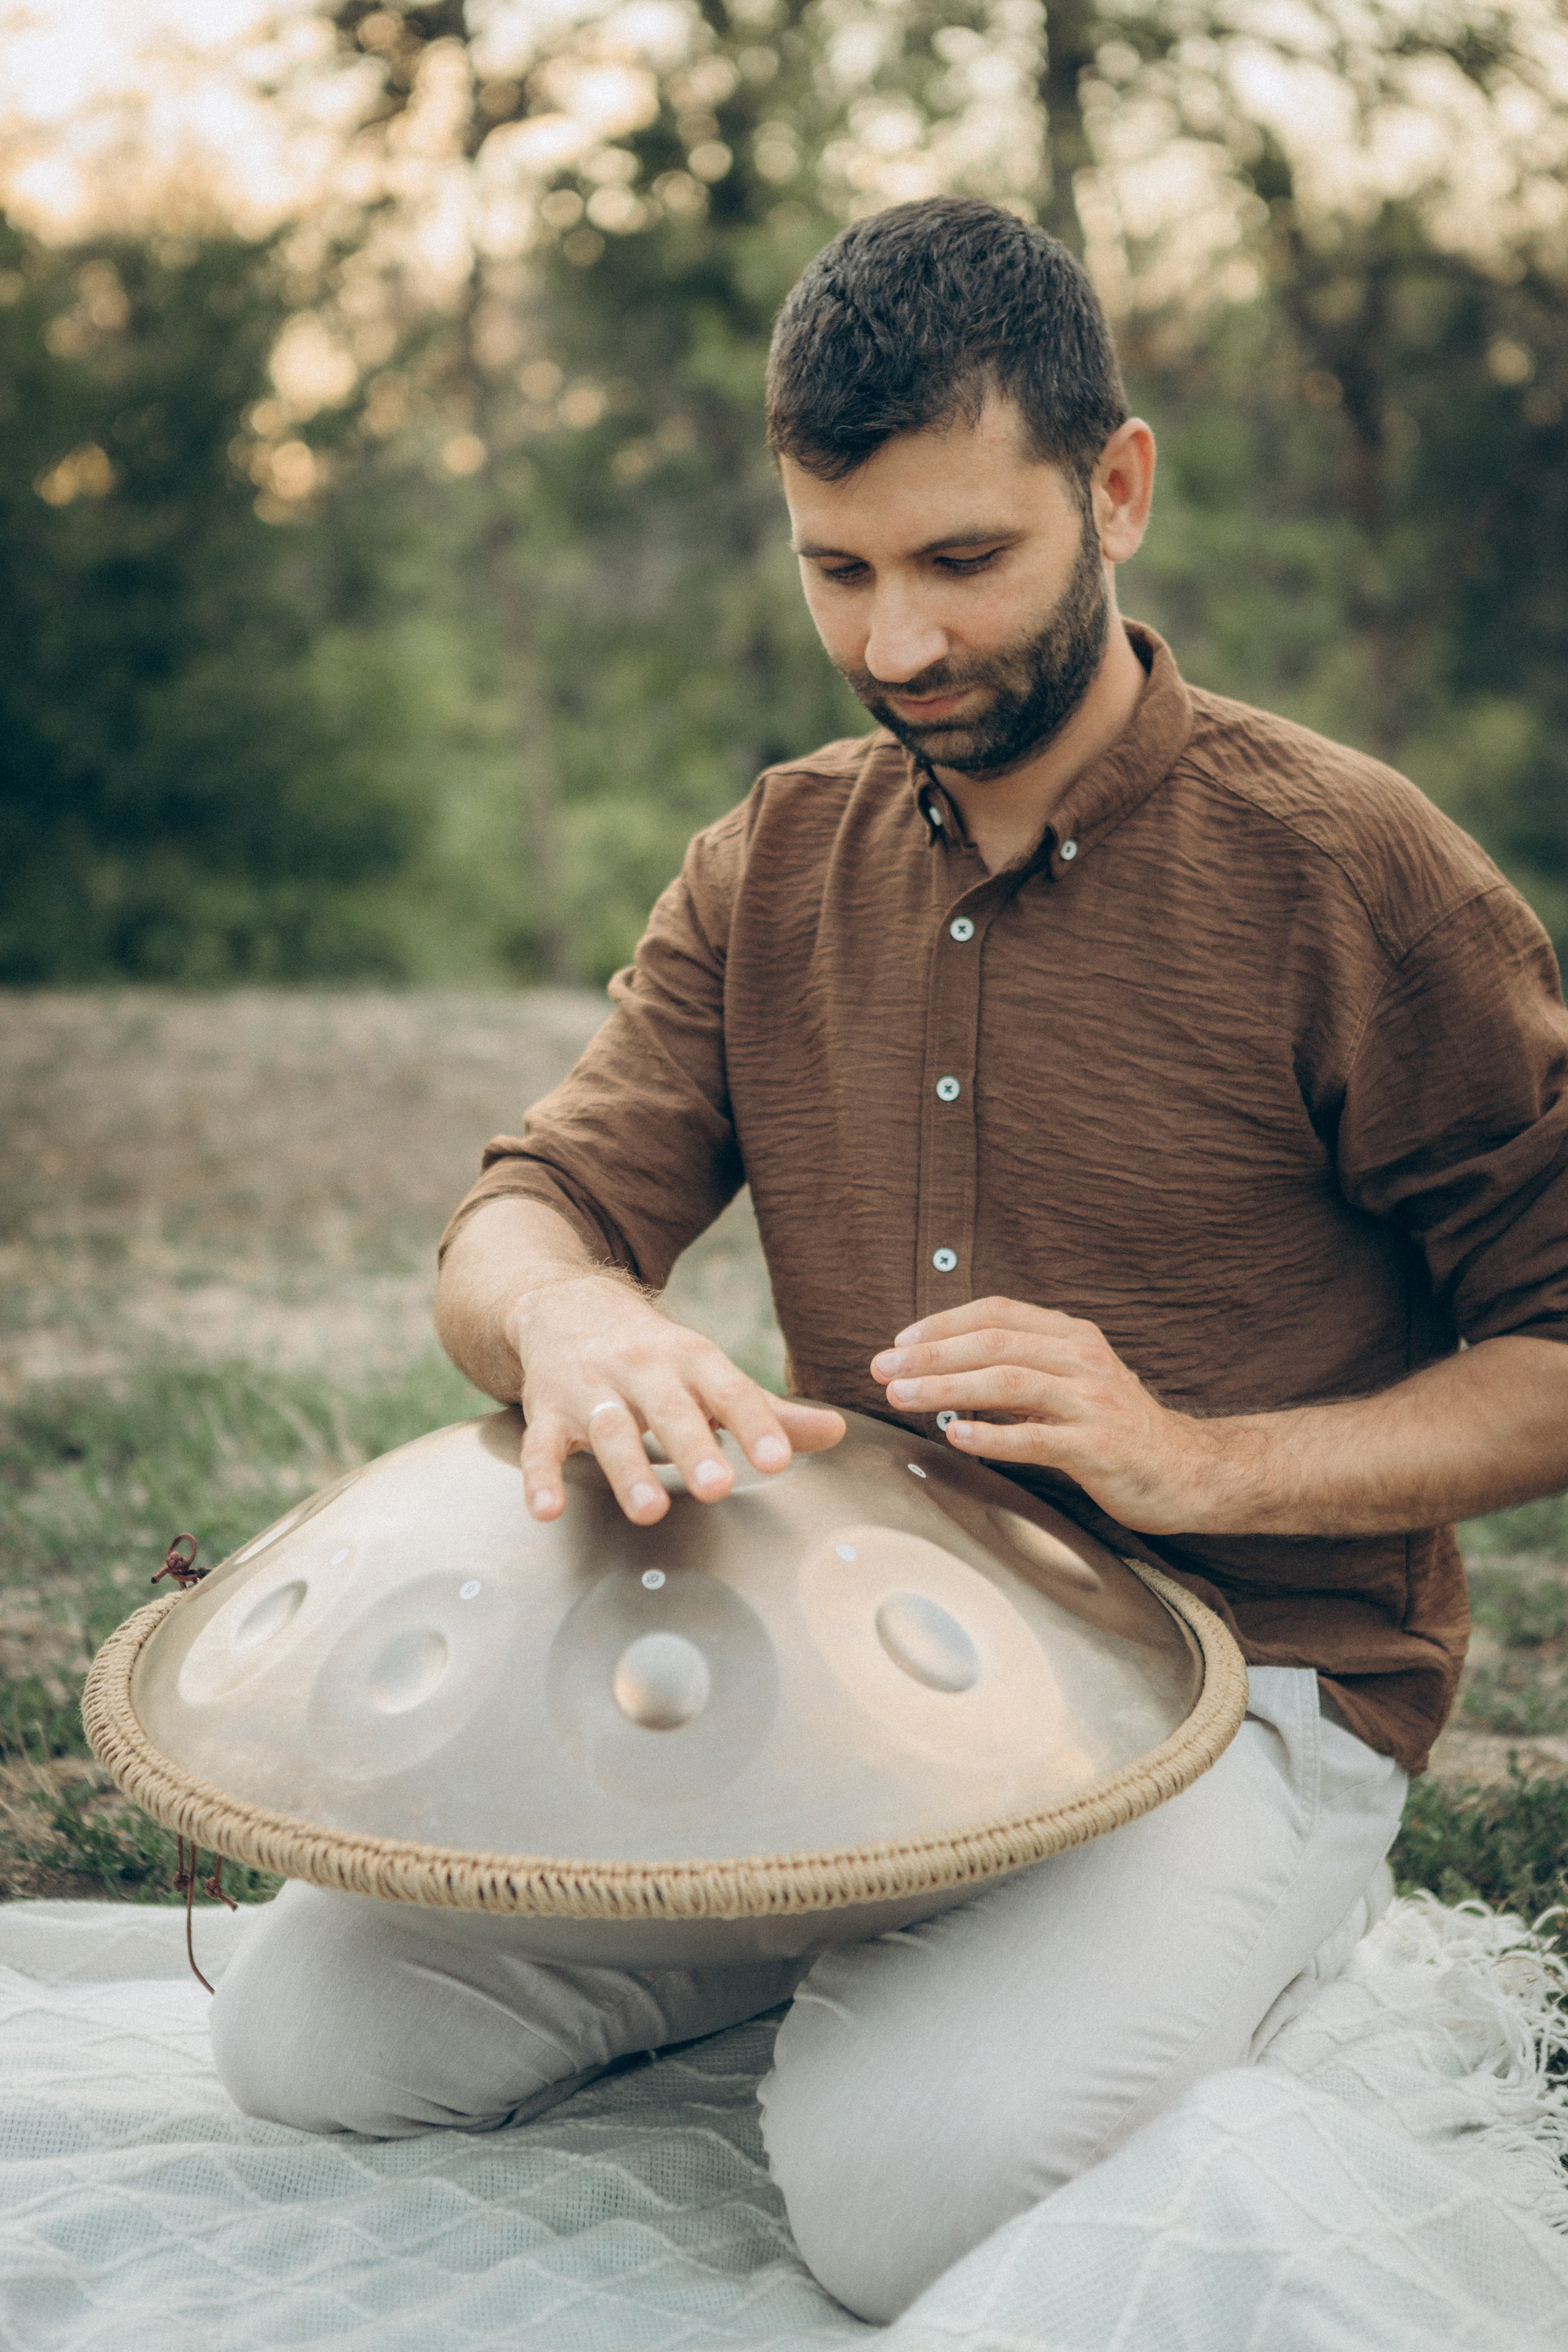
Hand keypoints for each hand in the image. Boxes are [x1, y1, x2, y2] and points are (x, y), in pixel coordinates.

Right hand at [509, 1273, 843, 1526]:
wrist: (565, 1306)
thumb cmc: (655, 1355)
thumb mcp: (709, 1372)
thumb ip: (767, 1410)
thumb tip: (839, 1433)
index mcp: (691, 1360)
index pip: (730, 1391)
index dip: (756, 1425)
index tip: (779, 1461)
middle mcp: (642, 1370)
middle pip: (669, 1408)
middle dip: (693, 1446)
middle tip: (719, 1487)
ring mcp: (591, 1390)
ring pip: (609, 1429)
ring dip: (629, 1469)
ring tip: (651, 1510)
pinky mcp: (548, 1412)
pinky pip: (542, 1446)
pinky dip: (541, 1478)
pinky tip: (546, 1510)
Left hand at [870, 1296, 1214, 1532]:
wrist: (1190, 1470)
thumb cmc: (1120, 1429)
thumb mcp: (1075, 1381)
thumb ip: (1024, 1369)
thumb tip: (949, 1368)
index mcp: (1073, 1336)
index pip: (997, 1314)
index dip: (942, 1324)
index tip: (899, 1344)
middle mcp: (1082, 1359)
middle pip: (993, 1344)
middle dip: (930, 1356)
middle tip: (882, 1371)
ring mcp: (1091, 1401)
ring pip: (1007, 1383)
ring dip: (946, 1389)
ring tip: (902, 1398)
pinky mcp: (1098, 1447)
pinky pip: (1035, 1439)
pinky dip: (990, 1436)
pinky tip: (953, 1436)